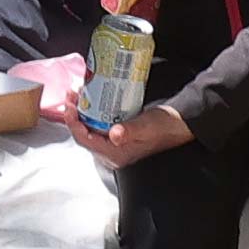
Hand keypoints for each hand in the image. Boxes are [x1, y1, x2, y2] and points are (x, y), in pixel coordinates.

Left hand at [78, 102, 193, 168]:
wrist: (179, 125)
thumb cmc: (164, 126)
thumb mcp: (147, 126)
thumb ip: (130, 131)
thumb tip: (114, 135)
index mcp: (116, 154)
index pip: (85, 140)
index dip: (73, 124)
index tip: (69, 106)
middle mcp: (112, 152)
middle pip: (84, 135)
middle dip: (74, 115)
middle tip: (71, 95)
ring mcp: (114, 144)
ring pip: (89, 129)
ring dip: (82, 112)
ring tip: (78, 94)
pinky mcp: (118, 135)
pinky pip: (98, 125)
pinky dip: (92, 113)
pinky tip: (91, 100)